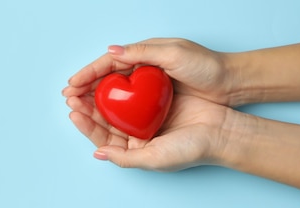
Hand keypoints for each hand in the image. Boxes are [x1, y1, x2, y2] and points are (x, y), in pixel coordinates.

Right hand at [63, 38, 243, 106]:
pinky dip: (111, 117)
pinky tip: (100, 122)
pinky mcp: (154, 109)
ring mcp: (147, 93)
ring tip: (77, 111)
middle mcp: (142, 75)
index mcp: (143, 57)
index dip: (87, 74)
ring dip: (93, 105)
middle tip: (68, 100)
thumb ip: (142, 52)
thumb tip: (112, 52)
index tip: (71, 85)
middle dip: (84, 91)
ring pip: (112, 99)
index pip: (108, 65)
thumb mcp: (174, 53)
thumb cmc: (205, 66)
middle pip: (105, 83)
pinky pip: (126, 113)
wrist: (231, 85)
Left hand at [67, 94, 235, 170]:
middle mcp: (137, 134)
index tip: (73, 112)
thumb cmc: (191, 149)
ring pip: (116, 105)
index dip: (86, 125)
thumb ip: (125, 158)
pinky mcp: (156, 100)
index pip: (103, 137)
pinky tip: (108, 79)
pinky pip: (133, 91)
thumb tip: (98, 153)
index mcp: (134, 149)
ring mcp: (146, 116)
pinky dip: (120, 86)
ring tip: (82, 87)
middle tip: (71, 95)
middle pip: (105, 119)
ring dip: (99, 95)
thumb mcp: (154, 159)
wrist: (223, 132)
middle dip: (87, 107)